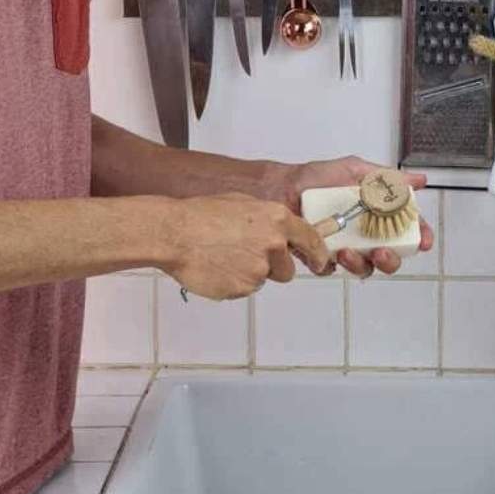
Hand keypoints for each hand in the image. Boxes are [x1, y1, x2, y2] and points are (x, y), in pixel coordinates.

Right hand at [161, 194, 329, 299]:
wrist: (174, 233)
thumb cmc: (203, 214)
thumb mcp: (244, 204)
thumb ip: (269, 220)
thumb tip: (281, 232)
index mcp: (277, 219)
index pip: (311, 240)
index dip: (317, 255)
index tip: (320, 263)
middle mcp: (274, 244)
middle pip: (287, 269)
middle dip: (272, 266)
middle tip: (244, 254)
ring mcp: (259, 269)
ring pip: (264, 279)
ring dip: (250, 274)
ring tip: (225, 257)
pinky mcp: (243, 288)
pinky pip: (244, 290)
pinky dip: (234, 283)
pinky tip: (217, 267)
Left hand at [286, 156, 433, 276]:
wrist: (280, 188)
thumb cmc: (316, 178)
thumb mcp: (354, 170)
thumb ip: (386, 178)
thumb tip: (419, 180)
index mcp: (376, 213)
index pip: (405, 228)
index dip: (418, 237)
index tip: (422, 241)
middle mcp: (364, 233)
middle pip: (390, 256)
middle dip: (391, 260)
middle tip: (381, 252)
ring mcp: (344, 247)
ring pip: (364, 268)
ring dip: (361, 265)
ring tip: (348, 252)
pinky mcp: (321, 257)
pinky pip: (332, 270)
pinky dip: (333, 265)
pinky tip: (328, 253)